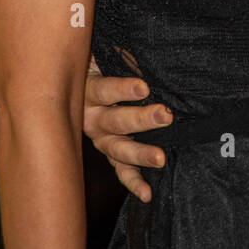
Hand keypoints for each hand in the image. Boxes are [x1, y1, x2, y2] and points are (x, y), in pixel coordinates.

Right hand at [83, 55, 171, 201]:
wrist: (81, 78)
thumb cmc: (103, 60)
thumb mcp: (108, 55)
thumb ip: (123, 58)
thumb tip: (150, 55)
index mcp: (87, 89)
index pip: (104, 89)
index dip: (123, 89)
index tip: (145, 87)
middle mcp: (90, 117)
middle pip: (114, 121)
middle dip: (141, 119)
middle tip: (166, 115)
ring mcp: (99, 138)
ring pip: (117, 149)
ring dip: (140, 154)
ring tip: (161, 158)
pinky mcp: (109, 152)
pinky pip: (119, 170)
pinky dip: (133, 182)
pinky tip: (147, 194)